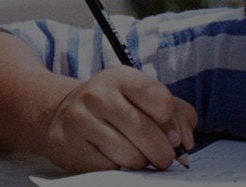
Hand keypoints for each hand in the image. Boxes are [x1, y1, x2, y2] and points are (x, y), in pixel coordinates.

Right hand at [39, 65, 195, 172]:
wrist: (60, 115)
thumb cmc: (113, 108)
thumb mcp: (142, 98)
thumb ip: (176, 113)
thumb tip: (184, 141)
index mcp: (120, 76)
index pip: (162, 101)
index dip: (173, 125)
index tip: (171, 134)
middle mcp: (97, 94)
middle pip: (148, 133)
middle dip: (163, 153)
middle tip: (161, 157)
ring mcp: (79, 120)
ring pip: (131, 156)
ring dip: (140, 163)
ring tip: (133, 155)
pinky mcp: (68, 145)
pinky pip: (110, 169)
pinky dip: (117, 169)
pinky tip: (111, 157)